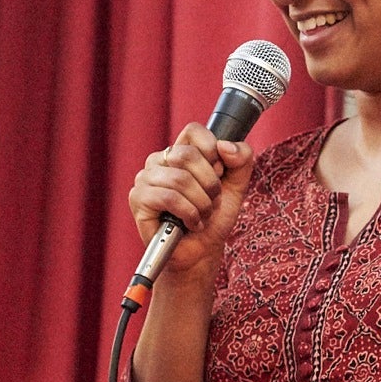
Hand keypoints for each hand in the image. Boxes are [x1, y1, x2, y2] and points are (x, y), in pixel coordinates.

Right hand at [128, 123, 254, 278]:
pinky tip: (190, 223)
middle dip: (210, 184)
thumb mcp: (238, 186)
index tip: (219, 174)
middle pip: (188, 155)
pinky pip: (169, 198)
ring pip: (180, 179)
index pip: (193, 131)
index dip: (212, 150)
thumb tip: (225, 146)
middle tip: (211, 201)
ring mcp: (146, 179)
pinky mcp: (138, 199)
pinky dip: (188, 213)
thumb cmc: (214, 217)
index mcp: (180, 151)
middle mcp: (159, 161)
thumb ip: (242, 160)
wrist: (202, 251)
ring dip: (201, 203)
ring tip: (201, 216)